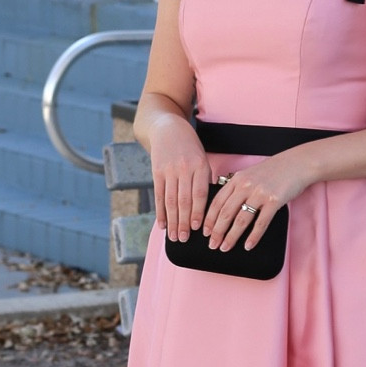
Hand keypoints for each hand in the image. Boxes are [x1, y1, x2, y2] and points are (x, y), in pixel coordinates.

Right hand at [150, 121, 211, 241]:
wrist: (167, 127)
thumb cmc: (189, 145)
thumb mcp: (202, 157)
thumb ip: (204, 179)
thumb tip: (209, 205)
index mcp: (199, 165)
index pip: (199, 193)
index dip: (198, 212)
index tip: (199, 229)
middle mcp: (183, 168)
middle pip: (183, 200)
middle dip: (184, 222)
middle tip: (185, 240)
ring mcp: (168, 170)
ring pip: (170, 200)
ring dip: (172, 221)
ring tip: (174, 237)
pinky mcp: (156, 171)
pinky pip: (159, 195)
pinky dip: (160, 212)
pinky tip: (162, 224)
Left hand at [202, 151, 316, 252]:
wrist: (297, 163)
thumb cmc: (274, 171)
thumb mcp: (249, 174)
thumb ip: (237, 187)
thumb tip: (224, 207)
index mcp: (237, 179)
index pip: (217, 202)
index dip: (209, 218)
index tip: (204, 232)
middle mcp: (245, 185)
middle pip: (226, 213)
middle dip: (217, 231)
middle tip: (212, 244)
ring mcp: (259, 193)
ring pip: (240, 220)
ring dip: (231, 236)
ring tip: (225, 247)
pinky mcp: (274, 201)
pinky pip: (260, 223)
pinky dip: (253, 236)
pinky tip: (248, 245)